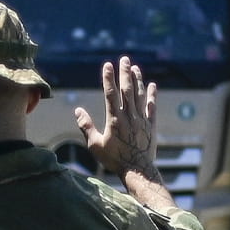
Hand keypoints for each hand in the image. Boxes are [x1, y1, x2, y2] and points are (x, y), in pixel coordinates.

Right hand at [73, 56, 159, 178]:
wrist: (137, 170)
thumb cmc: (113, 159)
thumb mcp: (95, 145)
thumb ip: (86, 126)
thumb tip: (77, 110)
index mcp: (114, 119)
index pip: (110, 94)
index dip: (108, 78)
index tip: (107, 65)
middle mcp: (129, 116)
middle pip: (127, 90)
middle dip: (124, 73)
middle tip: (124, 59)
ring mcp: (141, 119)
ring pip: (139, 95)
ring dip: (137, 80)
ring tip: (135, 67)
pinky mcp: (151, 125)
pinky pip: (152, 106)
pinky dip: (152, 95)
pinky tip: (151, 85)